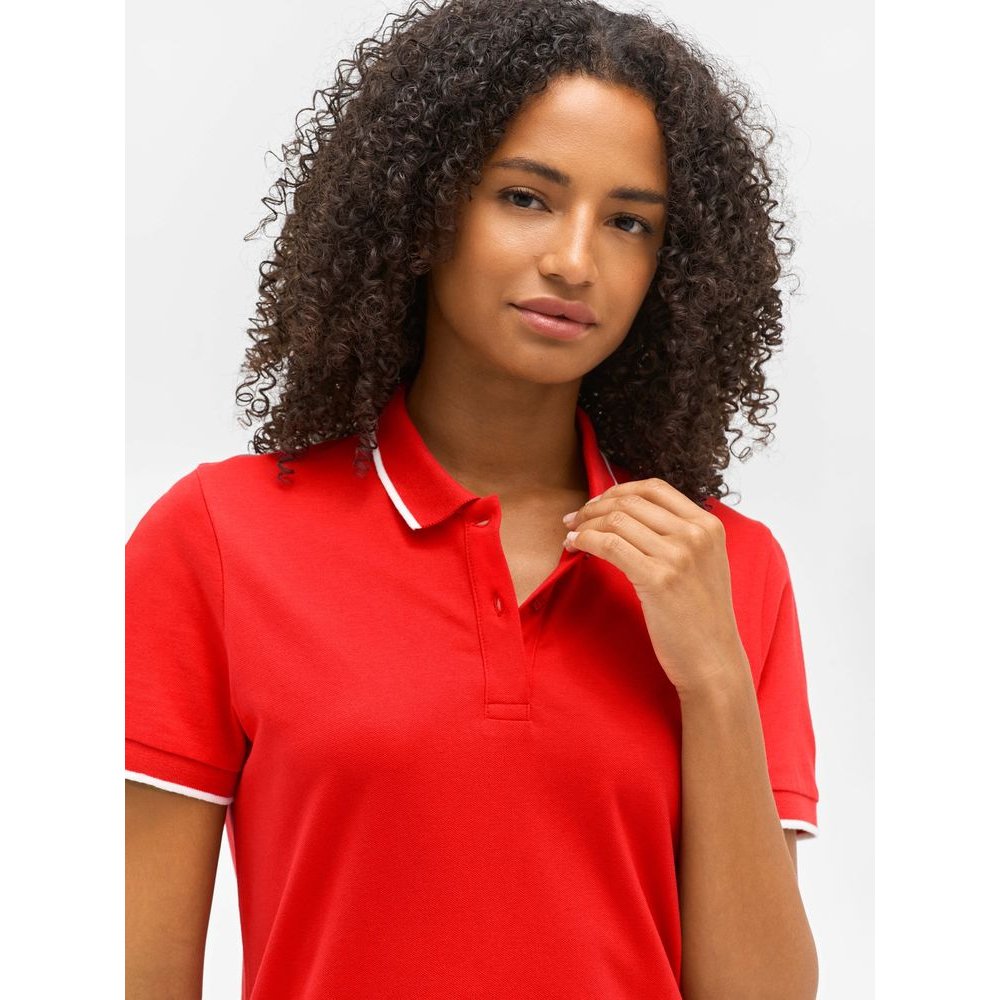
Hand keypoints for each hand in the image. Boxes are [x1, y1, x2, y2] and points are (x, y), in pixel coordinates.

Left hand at [561, 478, 749, 695]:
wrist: (714, 660)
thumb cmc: (702, 617)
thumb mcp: (704, 564)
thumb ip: (680, 535)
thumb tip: (630, 513)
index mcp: (709, 525)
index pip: (654, 488)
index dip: (617, 490)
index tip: (597, 503)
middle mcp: (696, 535)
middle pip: (631, 501)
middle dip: (595, 506)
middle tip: (575, 519)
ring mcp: (678, 556)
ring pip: (617, 520)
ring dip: (586, 523)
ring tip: (572, 534)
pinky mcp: (658, 579)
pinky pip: (610, 545)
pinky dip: (586, 540)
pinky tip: (575, 546)